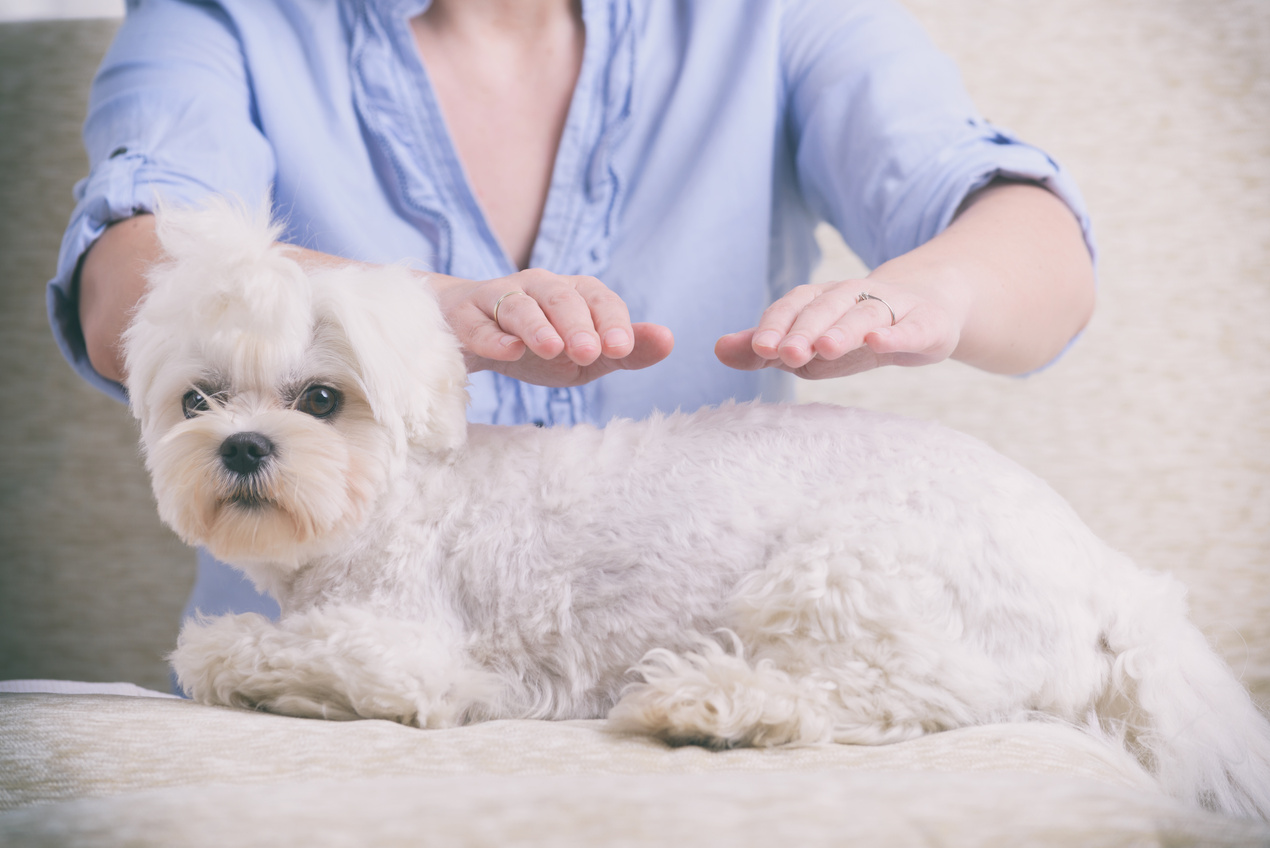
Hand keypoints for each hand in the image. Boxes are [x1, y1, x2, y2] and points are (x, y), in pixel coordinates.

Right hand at [431, 268, 673, 386]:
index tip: (621, 348)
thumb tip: (669, 340)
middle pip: (561, 298)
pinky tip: (508, 351)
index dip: (611, 321)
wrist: (470, 337)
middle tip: (590, 353)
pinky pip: (479, 324)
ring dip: (537, 327)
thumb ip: (626, 351)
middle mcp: (538, 287)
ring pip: (520, 306)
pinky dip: (493, 337)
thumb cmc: (539, 346)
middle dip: (578, 324)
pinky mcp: (466, 317)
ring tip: (552, 349)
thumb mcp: (587, 356)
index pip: (599, 299)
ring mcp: (499, 298)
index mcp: (574, 293)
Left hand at [714, 277, 965, 379]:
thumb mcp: (805, 346)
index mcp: (820, 299)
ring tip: (825, 348)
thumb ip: (763, 350)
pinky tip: (879, 342)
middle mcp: (852, 295)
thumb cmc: (851, 336)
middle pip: (825, 308)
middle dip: (804, 330)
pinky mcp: (925, 323)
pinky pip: (909, 327)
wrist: (924, 312)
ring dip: (843, 330)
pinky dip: (894, 334)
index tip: (760, 348)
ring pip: (864, 314)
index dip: (777, 325)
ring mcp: (891, 306)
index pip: (793, 306)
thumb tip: (718, 350)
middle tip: (787, 354)